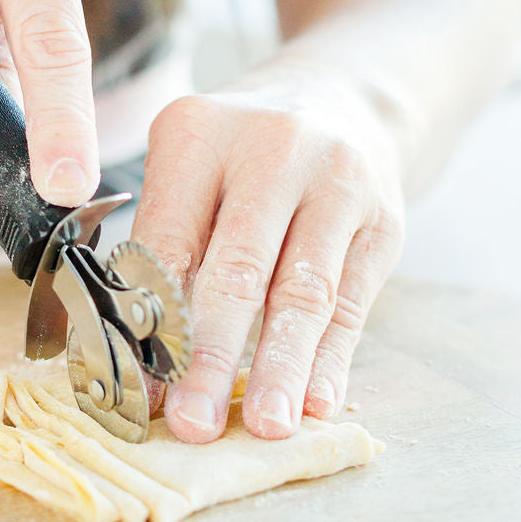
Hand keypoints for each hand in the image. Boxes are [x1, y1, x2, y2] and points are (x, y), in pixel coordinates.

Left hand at [131, 63, 404, 440]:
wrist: (343, 96)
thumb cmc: (240, 152)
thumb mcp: (189, 167)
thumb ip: (165, 249)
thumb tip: (138, 361)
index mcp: (197, 132)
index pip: (167, 241)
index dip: (149, 322)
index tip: (136, 389)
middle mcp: (271, 149)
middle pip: (236, 268)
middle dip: (210, 355)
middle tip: (192, 423)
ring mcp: (337, 181)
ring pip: (303, 291)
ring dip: (280, 367)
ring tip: (264, 425)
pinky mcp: (384, 219)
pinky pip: (353, 300)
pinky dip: (332, 358)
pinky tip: (317, 401)